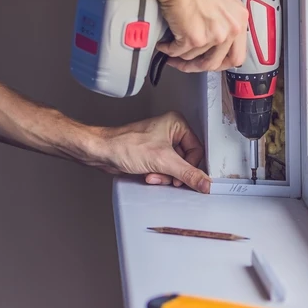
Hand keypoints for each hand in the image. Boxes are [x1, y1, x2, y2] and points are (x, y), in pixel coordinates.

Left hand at [81, 112, 211, 193]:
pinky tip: (148, 174)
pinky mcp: (153, 155)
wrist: (102, 152)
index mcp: (177, 124)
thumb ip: (187, 173)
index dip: (191, 166)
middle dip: (174, 172)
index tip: (184, 177)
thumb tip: (205, 183)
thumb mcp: (162, 161)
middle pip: (187, 160)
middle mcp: (170, 131)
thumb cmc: (124, 145)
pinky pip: (165, 170)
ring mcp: (161, 144)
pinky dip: (159, 176)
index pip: (197, 150)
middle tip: (166, 175)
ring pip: (176, 167)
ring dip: (166, 176)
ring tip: (153, 174)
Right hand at [155, 0, 248, 72]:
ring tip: (172, 46)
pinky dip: (169, 49)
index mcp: (240, 19)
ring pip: (194, 58)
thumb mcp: (222, 0)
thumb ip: (225, 20)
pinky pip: (179, 52)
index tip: (210, 62)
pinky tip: (165, 43)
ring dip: (181, 55)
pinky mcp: (194, 38)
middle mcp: (230, 29)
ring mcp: (213, 36)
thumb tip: (217, 37)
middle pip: (216, 63)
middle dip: (198, 66)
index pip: (237, 56)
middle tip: (187, 63)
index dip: (221, 63)